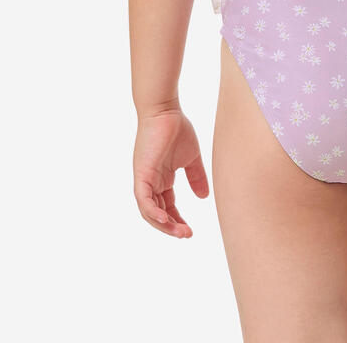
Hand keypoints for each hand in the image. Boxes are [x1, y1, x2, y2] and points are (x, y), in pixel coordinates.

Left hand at [133, 107, 209, 237]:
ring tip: (180, 232)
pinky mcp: (142, 174)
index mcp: (161, 179)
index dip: (177, 220)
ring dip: (164, 225)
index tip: (191, 230)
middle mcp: (150, 182)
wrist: (165, 110)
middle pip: (158, 213)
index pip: (167, 207)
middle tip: (187, 235)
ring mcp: (144, 179)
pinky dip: (152, 212)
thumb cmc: (177, 128)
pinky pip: (144, 200)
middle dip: (172, 227)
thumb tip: (204, 197)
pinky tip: (165, 220)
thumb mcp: (191, 158)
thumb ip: (196, 176)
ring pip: (149, 211)